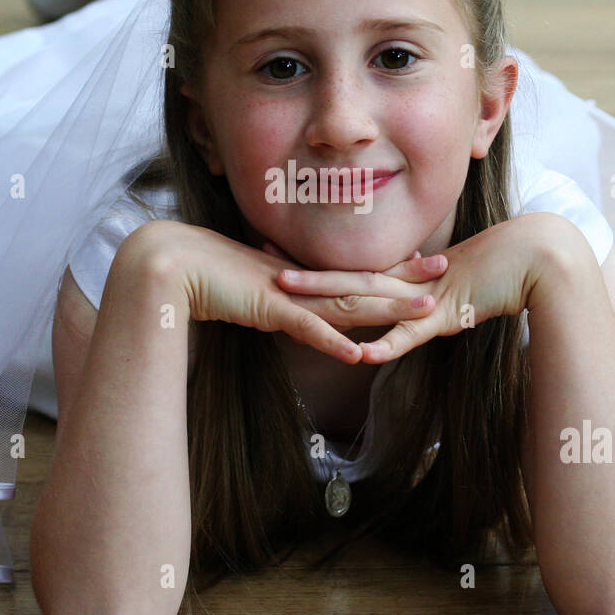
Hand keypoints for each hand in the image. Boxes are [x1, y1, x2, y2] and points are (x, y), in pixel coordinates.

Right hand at [131, 220, 439, 363]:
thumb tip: (289, 315)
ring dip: (387, 307)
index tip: (422, 263)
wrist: (169, 265)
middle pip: (362, 280)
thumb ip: (274, 305)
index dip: (390, 269)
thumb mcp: (249, 293)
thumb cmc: (203, 277)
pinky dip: (333, 340)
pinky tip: (361, 352)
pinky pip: (307, 328)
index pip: (353, 272)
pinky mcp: (267, 308)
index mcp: (299, 275)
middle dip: (405, 278)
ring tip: (425, 312)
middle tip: (445, 270)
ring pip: (347, 300)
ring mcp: (287, 293)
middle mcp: (300, 280)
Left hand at [273, 214, 559, 363]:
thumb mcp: (460, 285)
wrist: (541, 256)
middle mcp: (409, 284)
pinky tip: (360, 353)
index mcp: (410, 276)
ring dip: (325, 299)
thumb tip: (421, 307)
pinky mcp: (449, 315)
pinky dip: (388, 345)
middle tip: (261, 266)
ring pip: (365, 299)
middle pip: (346, 279)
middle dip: (304, 276)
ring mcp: (425, 299)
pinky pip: (413, 334)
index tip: (280, 258)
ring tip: (286, 297)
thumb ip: (436, 298)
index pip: (354, 271)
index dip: (318, 268)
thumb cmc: (505, 267)